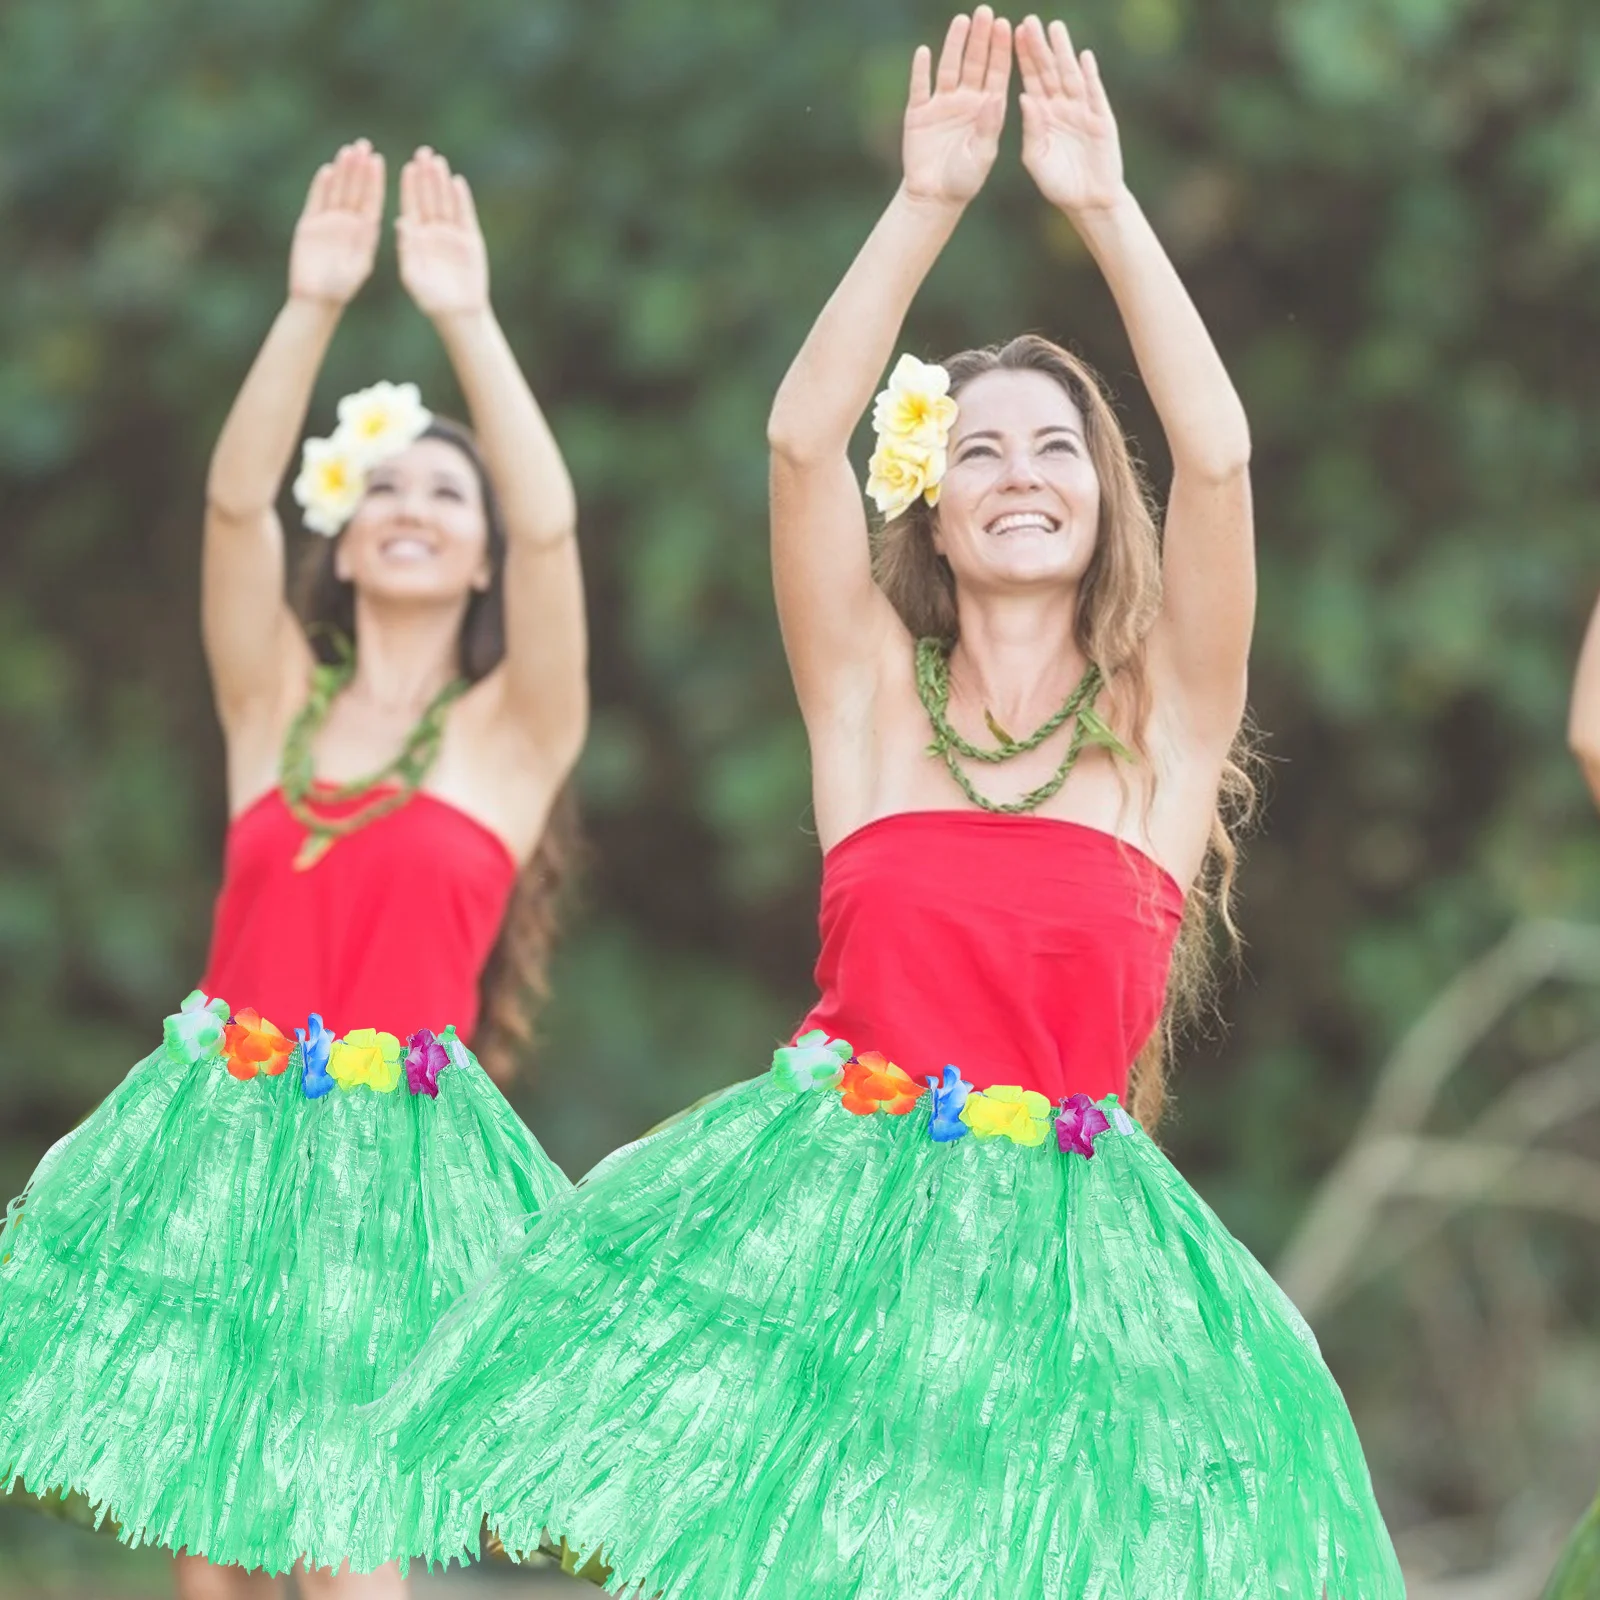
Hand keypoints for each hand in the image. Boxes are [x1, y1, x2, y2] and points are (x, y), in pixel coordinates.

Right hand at [288, 141, 384, 305]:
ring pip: (336, 192)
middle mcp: (347, 225)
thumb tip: (378, 223)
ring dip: (341, 172)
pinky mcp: (308, 226)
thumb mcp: (359, 267)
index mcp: (364, 233)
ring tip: (346, 151)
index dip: (374, 181)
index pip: (371, 201)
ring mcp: (328, 223)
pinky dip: (319, 187)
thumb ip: (366, 245)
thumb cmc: (342, 289)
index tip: (378, 160)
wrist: (316, 299)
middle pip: (354, 190)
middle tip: (363, 144)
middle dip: (359, 168)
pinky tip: (326, 171)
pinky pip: (315, 202)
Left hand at [396, 148, 489, 319]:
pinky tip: (457, 183)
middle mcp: (433, 233)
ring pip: (446, 202)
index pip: (411, 206)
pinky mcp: (471, 241)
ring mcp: (452, 235)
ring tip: (439, 161)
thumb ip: (406, 248)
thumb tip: (399, 221)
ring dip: (442, 182)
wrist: (457, 314)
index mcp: (416, 238)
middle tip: (423, 152)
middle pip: (429, 198)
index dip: (409, 186)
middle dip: (426, 176)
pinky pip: (465, 216)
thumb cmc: (430, 299)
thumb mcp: (412, 274)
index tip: (407, 167)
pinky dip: (462, 200)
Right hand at [902, 8, 1012, 207]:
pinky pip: (920, 87)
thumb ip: (989, 127)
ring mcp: (941, 104)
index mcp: (987, 109)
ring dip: (954, 45)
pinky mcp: (918, 113)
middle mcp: (966, 101)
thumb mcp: (982, 156)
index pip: (996, 73)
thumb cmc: (964, 180)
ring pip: (949, 68)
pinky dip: (920, 71)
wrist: (934, 197)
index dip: (1000, 50)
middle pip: (974, 63)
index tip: (1005, 26)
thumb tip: (995, 98)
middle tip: (985, 12)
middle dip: (980, 38)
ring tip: (961, 21)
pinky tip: (924, 52)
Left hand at [1016, 16, 1124, 214]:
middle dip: (1039, 47)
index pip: (1030, 80)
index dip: (1022, 58)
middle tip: (1030, 20)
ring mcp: (1082, 111)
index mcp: (1041, 116)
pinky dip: (1089, 75)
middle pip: (1048, 72)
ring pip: (1070, 75)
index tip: (1012, 34)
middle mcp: (1060, 108)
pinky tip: (1083, 56)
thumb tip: (1023, 97)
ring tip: (1056, 28)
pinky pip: (1094, 93)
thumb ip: (1031, 129)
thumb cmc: (1058, 185)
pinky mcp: (1101, 119)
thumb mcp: (1036, 159)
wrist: (1088, 202)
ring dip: (1063, 52)